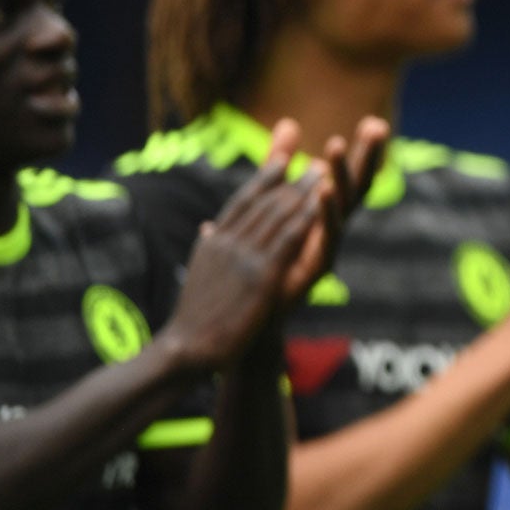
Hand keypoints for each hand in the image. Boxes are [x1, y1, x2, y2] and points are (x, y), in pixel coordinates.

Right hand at [165, 152, 321, 369]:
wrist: (186, 348)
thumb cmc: (193, 318)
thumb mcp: (198, 272)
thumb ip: (208, 247)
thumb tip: (207, 228)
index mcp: (214, 241)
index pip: (242, 202)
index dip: (264, 179)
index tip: (282, 161)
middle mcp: (227, 242)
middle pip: (264, 203)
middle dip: (291, 182)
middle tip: (314, 164)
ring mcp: (243, 258)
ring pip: (277, 215)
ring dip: (303, 192)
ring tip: (324, 174)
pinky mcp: (260, 276)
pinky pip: (287, 239)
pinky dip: (305, 218)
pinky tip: (321, 205)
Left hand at [277, 115, 390, 301]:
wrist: (249, 310)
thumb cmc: (263, 252)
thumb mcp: (271, 197)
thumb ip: (279, 162)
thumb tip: (288, 121)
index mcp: (324, 209)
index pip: (349, 174)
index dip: (362, 151)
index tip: (374, 121)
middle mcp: (332, 226)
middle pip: (357, 186)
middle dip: (368, 157)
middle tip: (378, 126)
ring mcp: (328, 245)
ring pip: (343, 206)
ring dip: (341, 175)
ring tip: (336, 144)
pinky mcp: (319, 265)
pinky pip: (328, 234)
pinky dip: (328, 210)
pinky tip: (324, 187)